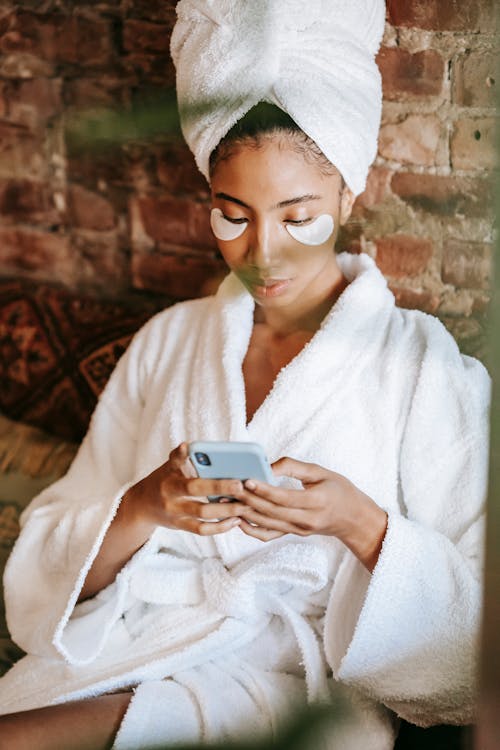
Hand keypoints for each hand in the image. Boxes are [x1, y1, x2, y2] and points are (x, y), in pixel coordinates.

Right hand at [122, 443, 245, 536]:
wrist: (142, 506)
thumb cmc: (163, 480)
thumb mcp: (168, 466)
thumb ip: (180, 457)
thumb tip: (189, 445)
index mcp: (169, 474)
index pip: (176, 462)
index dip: (183, 455)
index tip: (190, 448)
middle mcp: (170, 493)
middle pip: (195, 489)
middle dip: (219, 487)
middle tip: (240, 485)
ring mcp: (174, 511)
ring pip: (202, 512)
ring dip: (226, 510)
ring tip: (246, 505)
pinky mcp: (180, 525)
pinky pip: (201, 529)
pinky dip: (220, 527)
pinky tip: (235, 521)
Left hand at [235, 457, 387, 570]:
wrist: (354, 518)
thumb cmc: (339, 490)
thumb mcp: (321, 471)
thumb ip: (294, 467)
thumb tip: (267, 467)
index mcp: (317, 501)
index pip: (285, 497)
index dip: (265, 489)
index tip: (247, 479)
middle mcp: (307, 520)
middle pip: (272, 512)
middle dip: (249, 500)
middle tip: (230, 488)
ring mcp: (300, 530)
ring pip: (267, 524)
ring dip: (246, 513)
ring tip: (228, 501)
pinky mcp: (294, 534)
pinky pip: (269, 535)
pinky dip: (252, 529)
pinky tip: (238, 520)